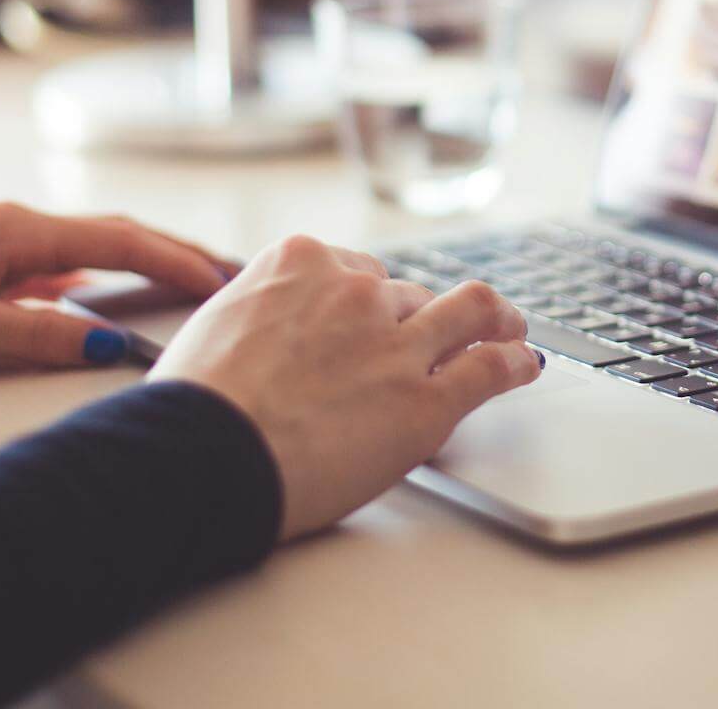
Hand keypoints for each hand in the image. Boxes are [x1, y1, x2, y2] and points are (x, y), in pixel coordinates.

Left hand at [0, 202, 230, 371]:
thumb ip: (41, 337)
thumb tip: (112, 346)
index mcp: (17, 229)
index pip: (120, 240)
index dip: (177, 261)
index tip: (223, 281)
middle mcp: (14, 225)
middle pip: (115, 232)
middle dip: (175, 251)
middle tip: (229, 272)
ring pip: (88, 247)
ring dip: (140, 261)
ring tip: (187, 281)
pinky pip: (57, 265)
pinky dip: (98, 276)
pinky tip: (104, 296)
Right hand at [148, 233, 540, 539]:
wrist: (202, 453)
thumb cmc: (193, 405)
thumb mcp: (215, 326)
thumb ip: (257, 315)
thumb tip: (261, 332)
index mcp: (301, 262)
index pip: (356, 269)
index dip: (369, 299)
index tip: (378, 315)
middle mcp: (356, 291)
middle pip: (406, 295)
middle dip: (416, 320)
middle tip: (429, 342)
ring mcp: (397, 342)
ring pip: (467, 312)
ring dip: (493, 320)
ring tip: (510, 329)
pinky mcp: (426, 400)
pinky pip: (490, 368)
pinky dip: (515, 363)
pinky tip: (524, 365)